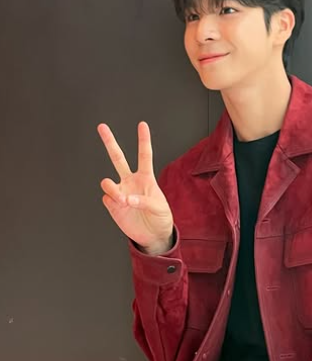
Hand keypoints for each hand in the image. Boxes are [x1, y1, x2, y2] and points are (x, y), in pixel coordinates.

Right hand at [98, 122, 173, 252]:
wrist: (153, 236)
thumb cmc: (160, 218)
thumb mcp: (160, 208)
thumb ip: (145, 201)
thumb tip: (127, 199)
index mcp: (145, 178)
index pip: (144, 155)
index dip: (143, 140)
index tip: (142, 125)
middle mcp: (130, 182)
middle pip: (117, 158)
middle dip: (110, 142)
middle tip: (102, 127)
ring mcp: (120, 192)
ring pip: (107, 182)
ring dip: (112, 188)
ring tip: (122, 199)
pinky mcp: (113, 205)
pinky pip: (106, 198)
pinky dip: (112, 202)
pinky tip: (121, 207)